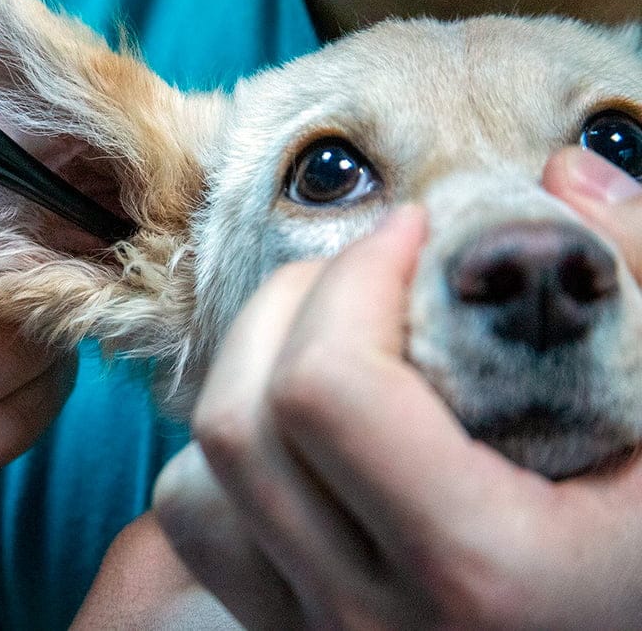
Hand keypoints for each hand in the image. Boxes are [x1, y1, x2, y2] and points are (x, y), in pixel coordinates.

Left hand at [153, 149, 641, 628]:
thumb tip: (565, 175)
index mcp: (480, 568)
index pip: (326, 391)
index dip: (355, 278)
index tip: (414, 232)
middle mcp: (371, 619)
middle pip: (240, 421)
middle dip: (291, 304)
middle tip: (369, 269)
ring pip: (196, 480)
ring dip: (248, 378)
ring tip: (333, 339)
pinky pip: (198, 529)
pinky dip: (223, 459)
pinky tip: (303, 431)